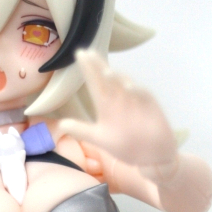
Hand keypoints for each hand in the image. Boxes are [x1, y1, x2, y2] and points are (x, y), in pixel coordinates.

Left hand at [59, 50, 179, 181]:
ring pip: (124, 85)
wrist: (150, 158)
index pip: (95, 83)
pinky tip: (129, 87)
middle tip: (88, 53)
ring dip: (116, 78)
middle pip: (107, 79)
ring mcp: (134, 100)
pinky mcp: (149, 106)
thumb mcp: (100, 138)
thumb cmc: (126, 145)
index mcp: (106, 105)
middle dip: (98, 66)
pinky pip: (142, 96)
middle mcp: (119, 98)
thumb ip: (82, 130)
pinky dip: (136, 91)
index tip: (80, 54)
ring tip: (104, 71)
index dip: (88, 70)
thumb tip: (61, 125)